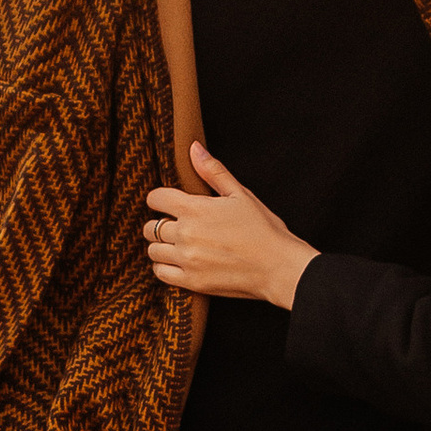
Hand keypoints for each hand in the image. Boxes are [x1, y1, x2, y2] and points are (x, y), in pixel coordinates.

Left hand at [144, 144, 317, 309]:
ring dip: (162, 246)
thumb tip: (193, 148)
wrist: (278, 267)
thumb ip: (213, 171)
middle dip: (161, 224)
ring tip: (179, 245)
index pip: (156, 198)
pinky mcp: (191, 282)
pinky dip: (165, 267)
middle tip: (178, 227)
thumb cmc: (263, 229)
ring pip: (153, 250)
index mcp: (195, 208)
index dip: (159, 199)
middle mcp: (185, 234)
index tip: (168, 204)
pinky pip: (161, 273)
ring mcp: (187, 259)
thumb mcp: (240, 194)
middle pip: (151, 226)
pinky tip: (180, 263)